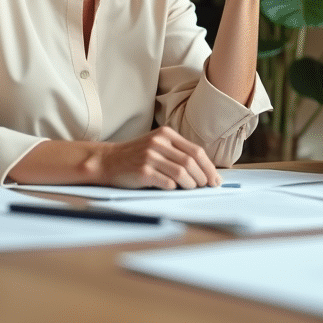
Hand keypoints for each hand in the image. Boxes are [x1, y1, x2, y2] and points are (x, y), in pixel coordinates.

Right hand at [88, 126, 222, 189]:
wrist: (108, 160)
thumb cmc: (136, 155)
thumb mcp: (157, 145)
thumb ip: (177, 151)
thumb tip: (204, 170)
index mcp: (166, 134)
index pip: (196, 151)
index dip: (209, 166)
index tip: (215, 178)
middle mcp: (158, 142)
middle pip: (191, 162)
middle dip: (203, 177)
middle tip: (206, 186)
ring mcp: (150, 156)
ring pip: (181, 172)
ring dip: (191, 184)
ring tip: (191, 188)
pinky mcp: (142, 171)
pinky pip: (166, 182)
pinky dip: (174, 188)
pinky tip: (174, 189)